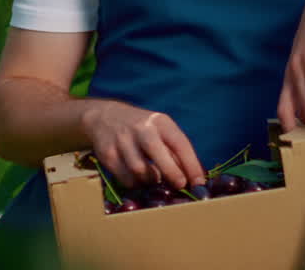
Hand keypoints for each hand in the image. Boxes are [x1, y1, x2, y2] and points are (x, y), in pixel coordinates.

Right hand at [81, 101, 205, 189]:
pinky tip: (138, 180)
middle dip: (172, 173)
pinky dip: (135, 184)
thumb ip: (173, 151)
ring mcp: (122, 140)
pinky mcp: (107, 153)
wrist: (105, 117)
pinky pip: (125, 178)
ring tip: (155, 181)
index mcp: (160, 122)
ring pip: (140, 170)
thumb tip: (191, 178)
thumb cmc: (142, 129)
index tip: (199, 183)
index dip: (191, 165)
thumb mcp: (160, 130)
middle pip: (157, 153)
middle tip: (180, 186)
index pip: (179, 143)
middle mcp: (141, 128)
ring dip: (151, 181)